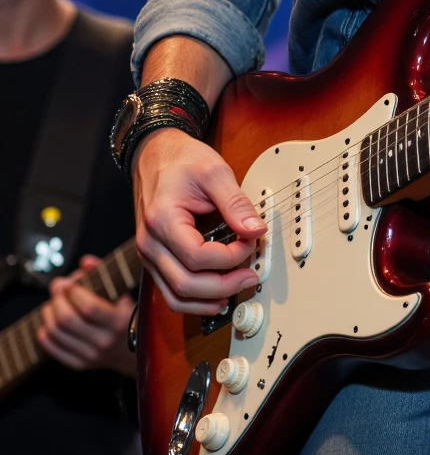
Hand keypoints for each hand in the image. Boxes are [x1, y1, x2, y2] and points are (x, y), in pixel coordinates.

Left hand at [37, 257, 136, 374]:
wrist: (130, 351)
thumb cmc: (124, 316)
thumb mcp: (120, 292)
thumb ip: (103, 273)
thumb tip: (85, 261)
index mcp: (118, 322)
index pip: (89, 307)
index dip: (73, 291)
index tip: (68, 282)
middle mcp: (104, 341)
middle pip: (67, 319)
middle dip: (57, 299)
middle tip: (57, 288)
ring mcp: (90, 356)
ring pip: (56, 333)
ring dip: (48, 313)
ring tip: (52, 303)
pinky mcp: (79, 365)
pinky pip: (53, 349)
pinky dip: (45, 333)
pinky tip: (48, 322)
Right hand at [134, 127, 266, 315]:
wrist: (155, 153)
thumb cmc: (181, 159)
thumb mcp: (214, 172)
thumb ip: (236, 203)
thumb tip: (256, 230)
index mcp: (162, 220)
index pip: (198, 257)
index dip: (230, 257)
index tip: (250, 243)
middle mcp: (150, 243)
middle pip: (185, 284)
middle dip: (223, 286)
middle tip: (249, 276)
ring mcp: (148, 254)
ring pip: (174, 297)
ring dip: (207, 302)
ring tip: (234, 290)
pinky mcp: (154, 258)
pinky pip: (170, 290)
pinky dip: (193, 299)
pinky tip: (214, 294)